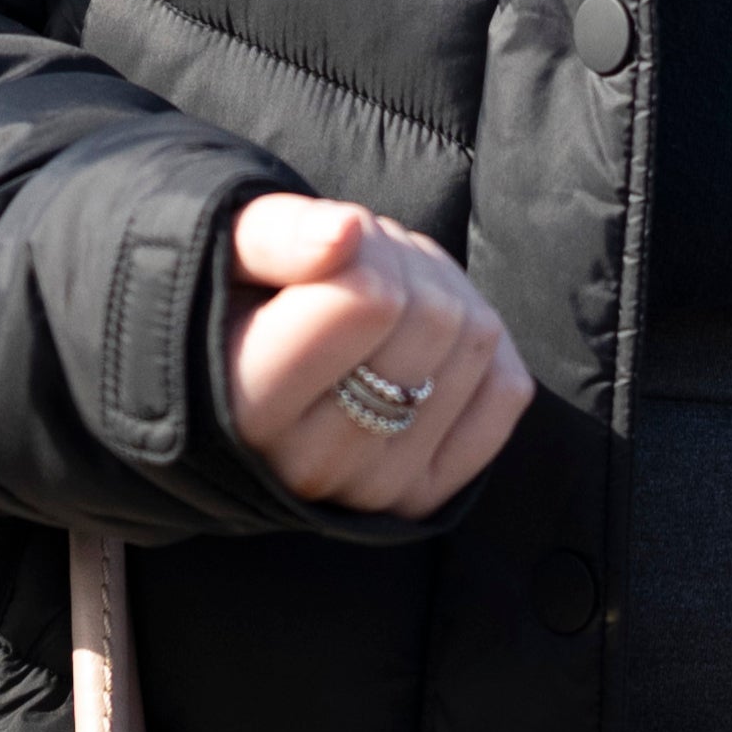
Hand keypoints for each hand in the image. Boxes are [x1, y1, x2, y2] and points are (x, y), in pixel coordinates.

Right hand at [222, 195, 531, 518]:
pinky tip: (424, 339)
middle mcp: (311, 464)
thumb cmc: (228, 305)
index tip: (331, 241)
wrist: (230, 390)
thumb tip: (346, 234)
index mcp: (247, 403)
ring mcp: (375, 491)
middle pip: (431, 317)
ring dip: (441, 288)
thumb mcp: (225, 250)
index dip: (364, 242)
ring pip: (476, 341)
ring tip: (382, 294)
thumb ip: (277, 235)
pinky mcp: (424, 496)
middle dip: (402, 259)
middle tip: (358, 261)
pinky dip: (482, 342)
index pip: (366, 301)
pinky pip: (505, 391)